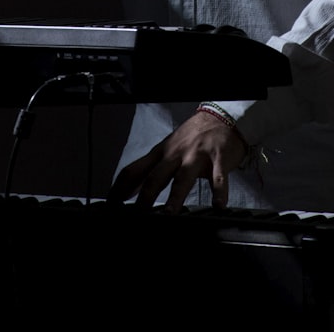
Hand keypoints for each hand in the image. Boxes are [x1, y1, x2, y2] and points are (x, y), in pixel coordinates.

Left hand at [107, 110, 248, 212]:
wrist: (220, 118)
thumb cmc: (192, 136)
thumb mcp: (167, 148)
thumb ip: (150, 169)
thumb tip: (129, 189)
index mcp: (161, 153)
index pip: (134, 170)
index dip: (121, 187)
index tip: (113, 204)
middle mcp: (176, 154)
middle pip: (156, 176)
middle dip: (145, 196)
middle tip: (139, 215)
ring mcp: (197, 156)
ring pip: (183, 177)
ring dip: (176, 195)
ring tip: (171, 211)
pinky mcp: (218, 159)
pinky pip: (218, 178)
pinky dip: (219, 192)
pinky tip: (218, 206)